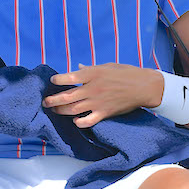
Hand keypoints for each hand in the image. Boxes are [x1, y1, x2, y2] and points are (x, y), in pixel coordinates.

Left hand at [42, 63, 162, 127]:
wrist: (144, 86)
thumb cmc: (126, 72)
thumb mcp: (107, 66)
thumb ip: (90, 68)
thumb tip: (78, 66)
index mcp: (92, 73)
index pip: (68, 77)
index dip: (57, 80)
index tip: (53, 81)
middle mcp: (92, 88)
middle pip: (67, 96)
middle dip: (53, 100)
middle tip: (45, 102)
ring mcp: (98, 102)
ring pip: (73, 109)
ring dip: (61, 111)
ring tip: (54, 110)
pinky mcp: (105, 113)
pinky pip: (87, 121)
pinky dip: (79, 122)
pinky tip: (74, 121)